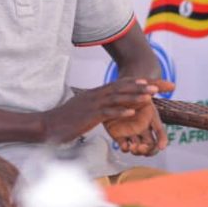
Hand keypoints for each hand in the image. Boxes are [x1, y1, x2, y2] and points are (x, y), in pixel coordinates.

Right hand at [42, 78, 157, 143]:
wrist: (47, 124)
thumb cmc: (65, 120)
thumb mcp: (84, 110)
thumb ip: (96, 107)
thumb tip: (105, 109)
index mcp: (96, 93)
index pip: (120, 84)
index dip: (137, 83)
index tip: (152, 82)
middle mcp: (96, 95)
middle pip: (123, 87)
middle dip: (142, 86)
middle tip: (160, 86)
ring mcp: (93, 104)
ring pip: (118, 97)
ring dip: (135, 96)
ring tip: (151, 96)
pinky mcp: (89, 116)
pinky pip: (107, 112)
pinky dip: (120, 111)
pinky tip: (132, 112)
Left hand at [103, 79, 173, 155]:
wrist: (114, 92)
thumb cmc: (131, 91)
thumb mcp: (143, 87)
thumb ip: (158, 86)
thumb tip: (173, 85)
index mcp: (150, 119)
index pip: (160, 132)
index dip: (162, 140)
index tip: (162, 146)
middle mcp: (143, 128)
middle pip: (150, 145)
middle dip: (149, 150)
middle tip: (142, 147)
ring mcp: (131, 132)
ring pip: (138, 147)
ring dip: (137, 151)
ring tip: (133, 147)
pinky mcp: (119, 135)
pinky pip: (124, 146)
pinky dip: (125, 148)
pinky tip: (124, 145)